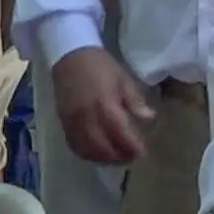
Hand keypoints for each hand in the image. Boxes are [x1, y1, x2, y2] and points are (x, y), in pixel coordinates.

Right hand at [49, 47, 153, 163]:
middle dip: (119, 156)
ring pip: (88, 150)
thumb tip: (149, 118)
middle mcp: (88, 117)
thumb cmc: (100, 65)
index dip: (132, 146)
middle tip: (131, 157)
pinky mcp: (64, 122)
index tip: (143, 152)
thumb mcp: (122, 79)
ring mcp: (73, 121)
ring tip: (116, 158)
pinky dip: (87, 153)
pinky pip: (74, 145)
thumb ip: (135, 101)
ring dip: (103, 158)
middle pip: (104, 147)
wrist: (69, 55)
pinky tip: (97, 153)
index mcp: (105, 104)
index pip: (121, 133)